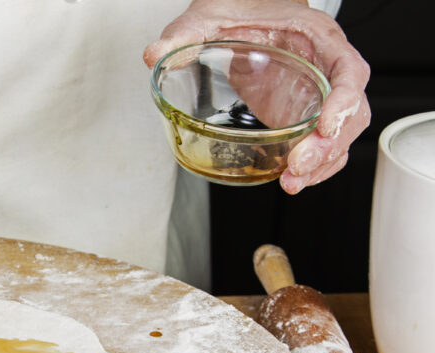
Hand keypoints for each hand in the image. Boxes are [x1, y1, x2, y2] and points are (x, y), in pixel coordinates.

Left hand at [144, 0, 370, 193]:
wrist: (239, 12)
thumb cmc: (236, 10)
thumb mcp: (205, 17)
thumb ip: (182, 35)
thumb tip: (153, 54)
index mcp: (317, 36)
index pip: (348, 69)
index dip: (344, 100)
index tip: (326, 127)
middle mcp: (325, 65)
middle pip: (350, 110)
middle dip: (330, 145)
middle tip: (297, 169)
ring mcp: (317, 92)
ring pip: (341, 132)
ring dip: (323, 163)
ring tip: (292, 183)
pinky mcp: (302, 112)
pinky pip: (322, 141)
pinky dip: (314, 164)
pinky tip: (292, 179)